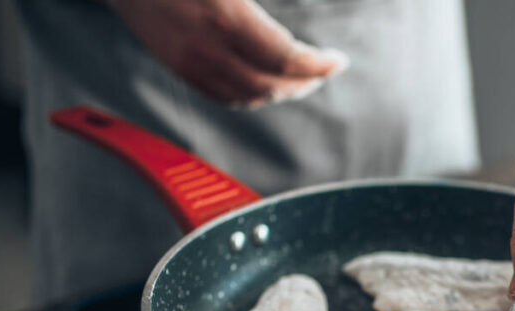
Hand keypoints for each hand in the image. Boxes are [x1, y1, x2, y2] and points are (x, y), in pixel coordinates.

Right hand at [108, 0, 347, 105]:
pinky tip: (265, 84)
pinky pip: (223, 96)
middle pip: (271, 85)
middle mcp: (208, 46)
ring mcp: (189, 61)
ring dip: (281, 92)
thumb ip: (259, 6)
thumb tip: (291, 33)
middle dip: (304, 82)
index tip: (338, 61)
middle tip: (324, 70)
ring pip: (249, 97)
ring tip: (300, 79)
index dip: (318, 65)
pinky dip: (252, 97)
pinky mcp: (177, 66)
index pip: (286, 59)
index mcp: (227, 15)